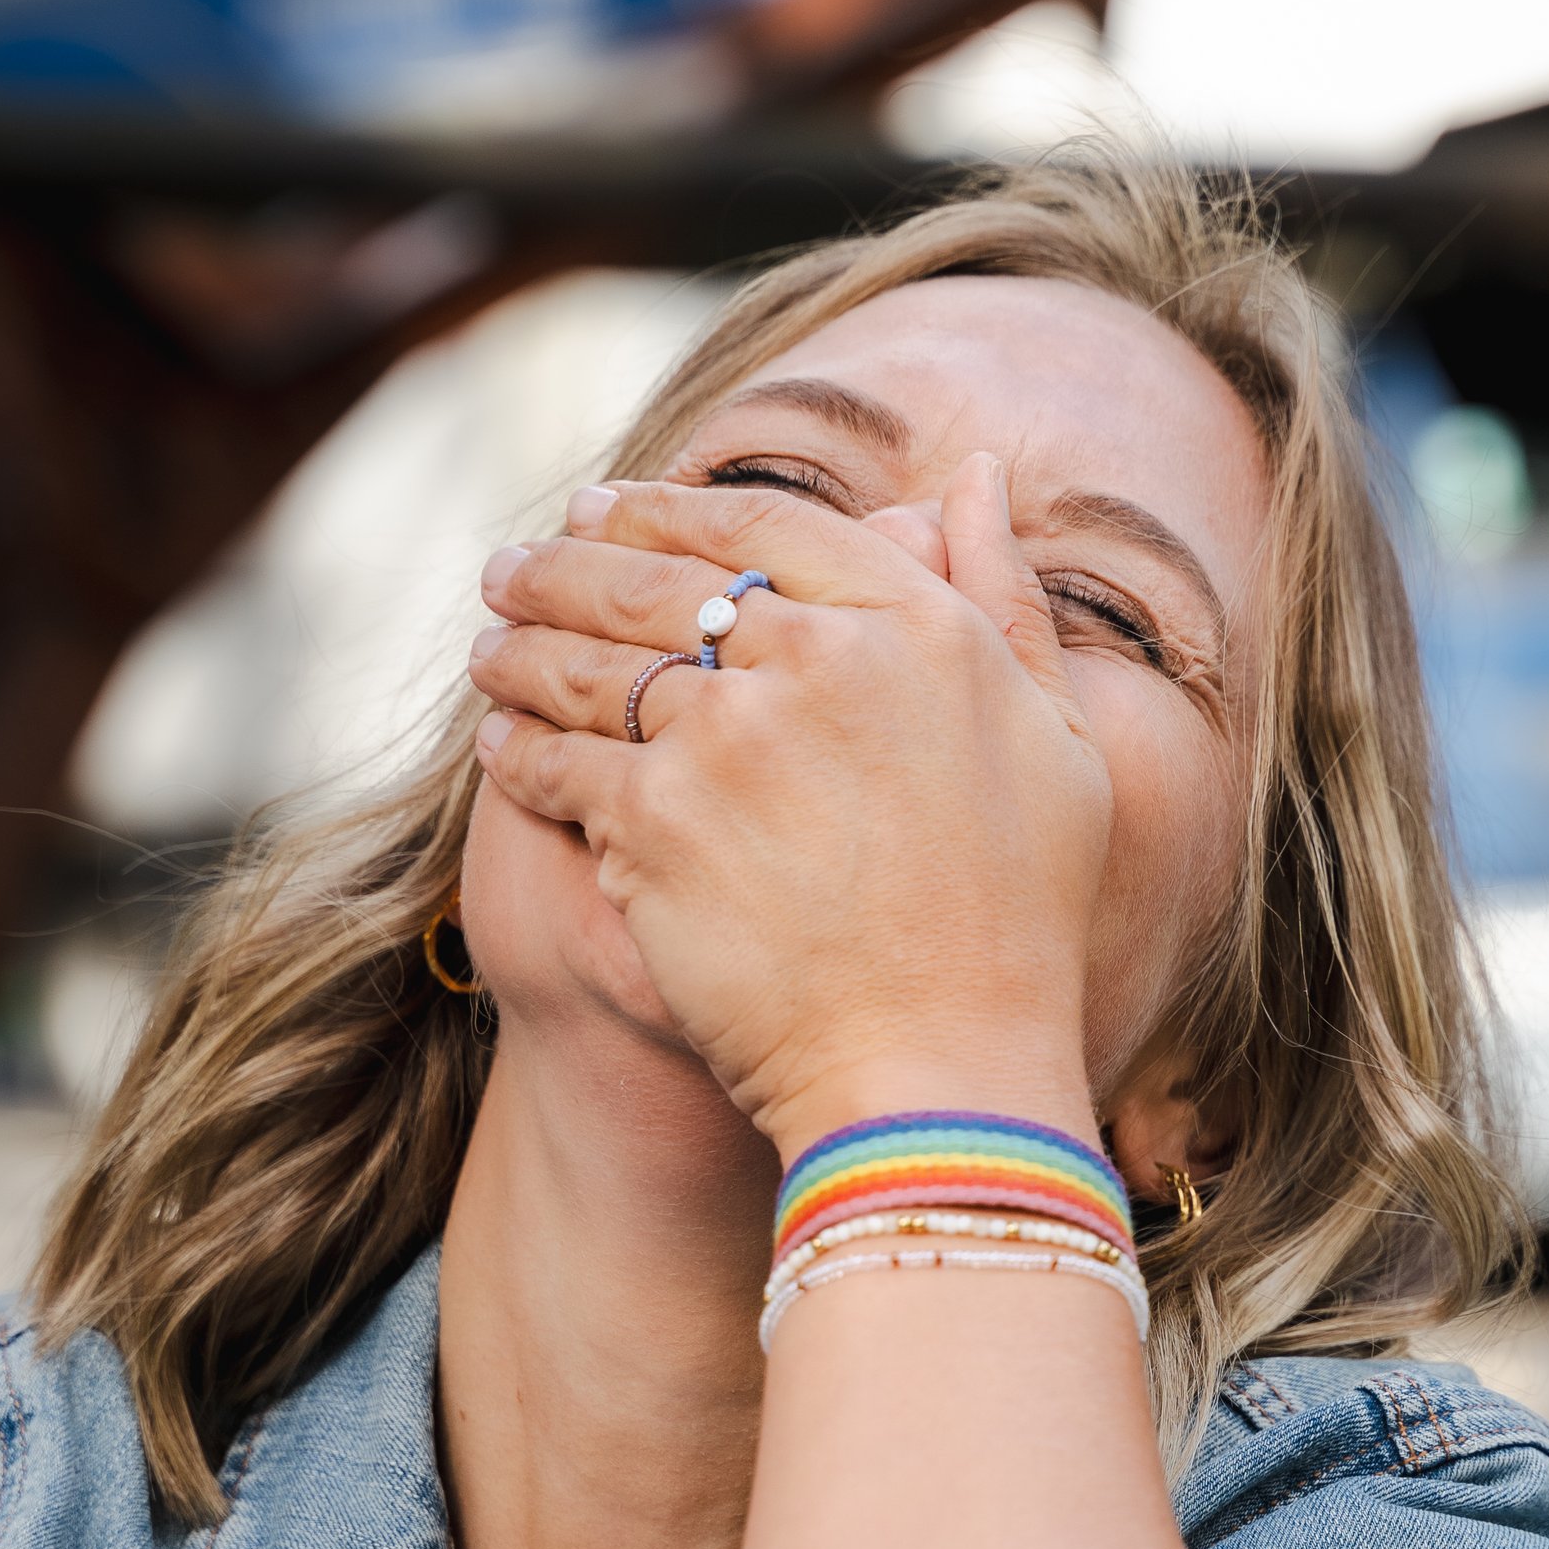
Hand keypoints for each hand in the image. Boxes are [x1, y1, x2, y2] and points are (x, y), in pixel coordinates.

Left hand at [467, 457, 1115, 1156]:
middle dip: (567, 563)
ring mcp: (729, 740)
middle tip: (514, 566)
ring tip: (490, 648)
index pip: (768, 528)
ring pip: (591, 662)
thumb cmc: (1017, 929)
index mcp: (918, 628)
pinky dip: (522, 747)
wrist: (941, 1073)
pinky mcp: (655, 822)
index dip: (672, 506)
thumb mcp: (1058, 745)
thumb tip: (972, 475)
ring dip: (523, 646)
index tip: (612, 504)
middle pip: (656, 579)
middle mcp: (819, 663)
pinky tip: (503, 745)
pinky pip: (559, 761)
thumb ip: (1006, 601)